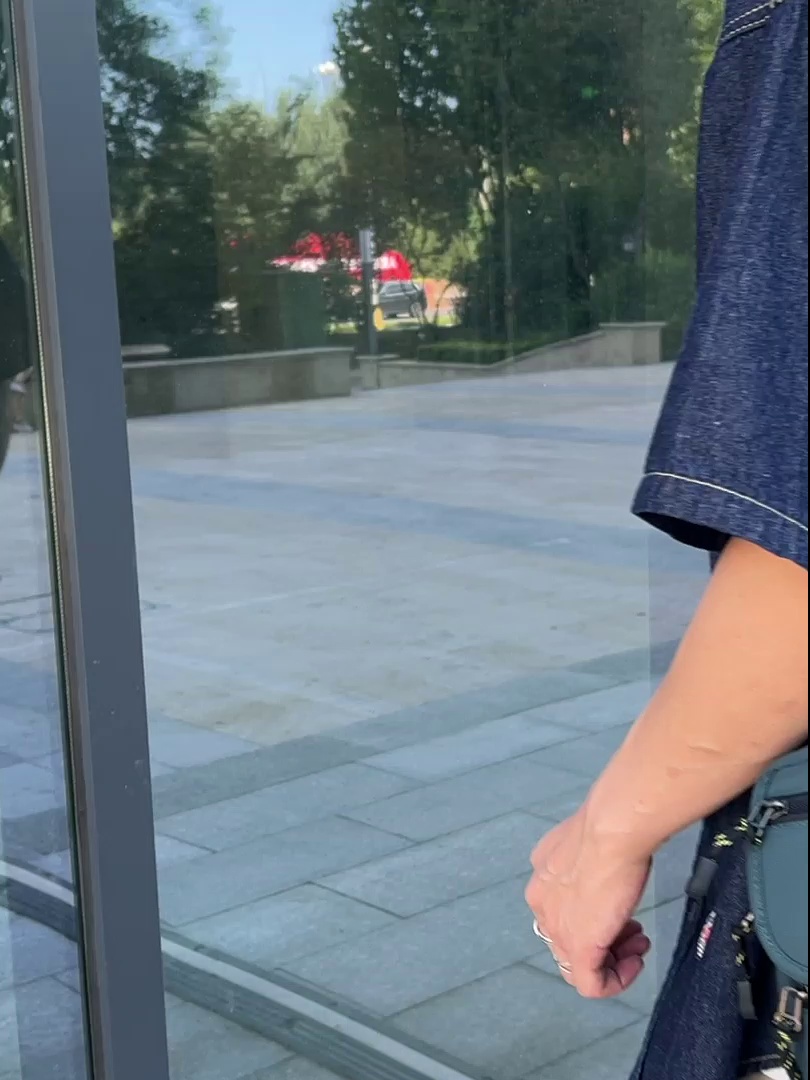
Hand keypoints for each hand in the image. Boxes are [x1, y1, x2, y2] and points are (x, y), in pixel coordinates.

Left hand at [525, 809, 652, 998]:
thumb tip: (603, 872)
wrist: (612, 831)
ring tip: (639, 944)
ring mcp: (557, 927)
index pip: (561, 911)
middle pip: (569, 936)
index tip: (621, 909)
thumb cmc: (610, 831)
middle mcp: (542, 902)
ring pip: (578, 962)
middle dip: (604, 937)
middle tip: (634, 931)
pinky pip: (591, 984)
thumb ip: (588, 864)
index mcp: (542, 876)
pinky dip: (616, 981)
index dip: (594, 914)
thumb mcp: (591, 846)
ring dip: (613, 958)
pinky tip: (635, 964)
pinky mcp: (579, 948)